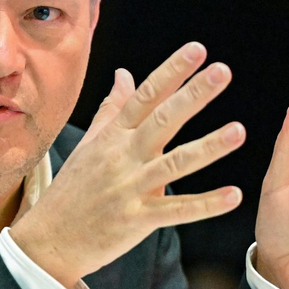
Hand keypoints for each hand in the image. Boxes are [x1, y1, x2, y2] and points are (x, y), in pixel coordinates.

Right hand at [11, 42, 244, 287]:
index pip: (145, 96)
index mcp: (113, 136)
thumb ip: (111, 109)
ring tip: (239, 131)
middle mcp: (122, 157)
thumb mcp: (88, 144)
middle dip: (193, 95)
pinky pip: (176, 211)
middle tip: (222, 72)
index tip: (197, 50)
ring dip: (208, 147)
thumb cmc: (72, 190)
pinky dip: (205, 204)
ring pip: (175, 164)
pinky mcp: (137, 220)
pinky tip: (233, 195)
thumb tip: (124, 74)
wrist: (49, 238)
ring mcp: (130, 188)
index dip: (171, 72)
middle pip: (162, 120)